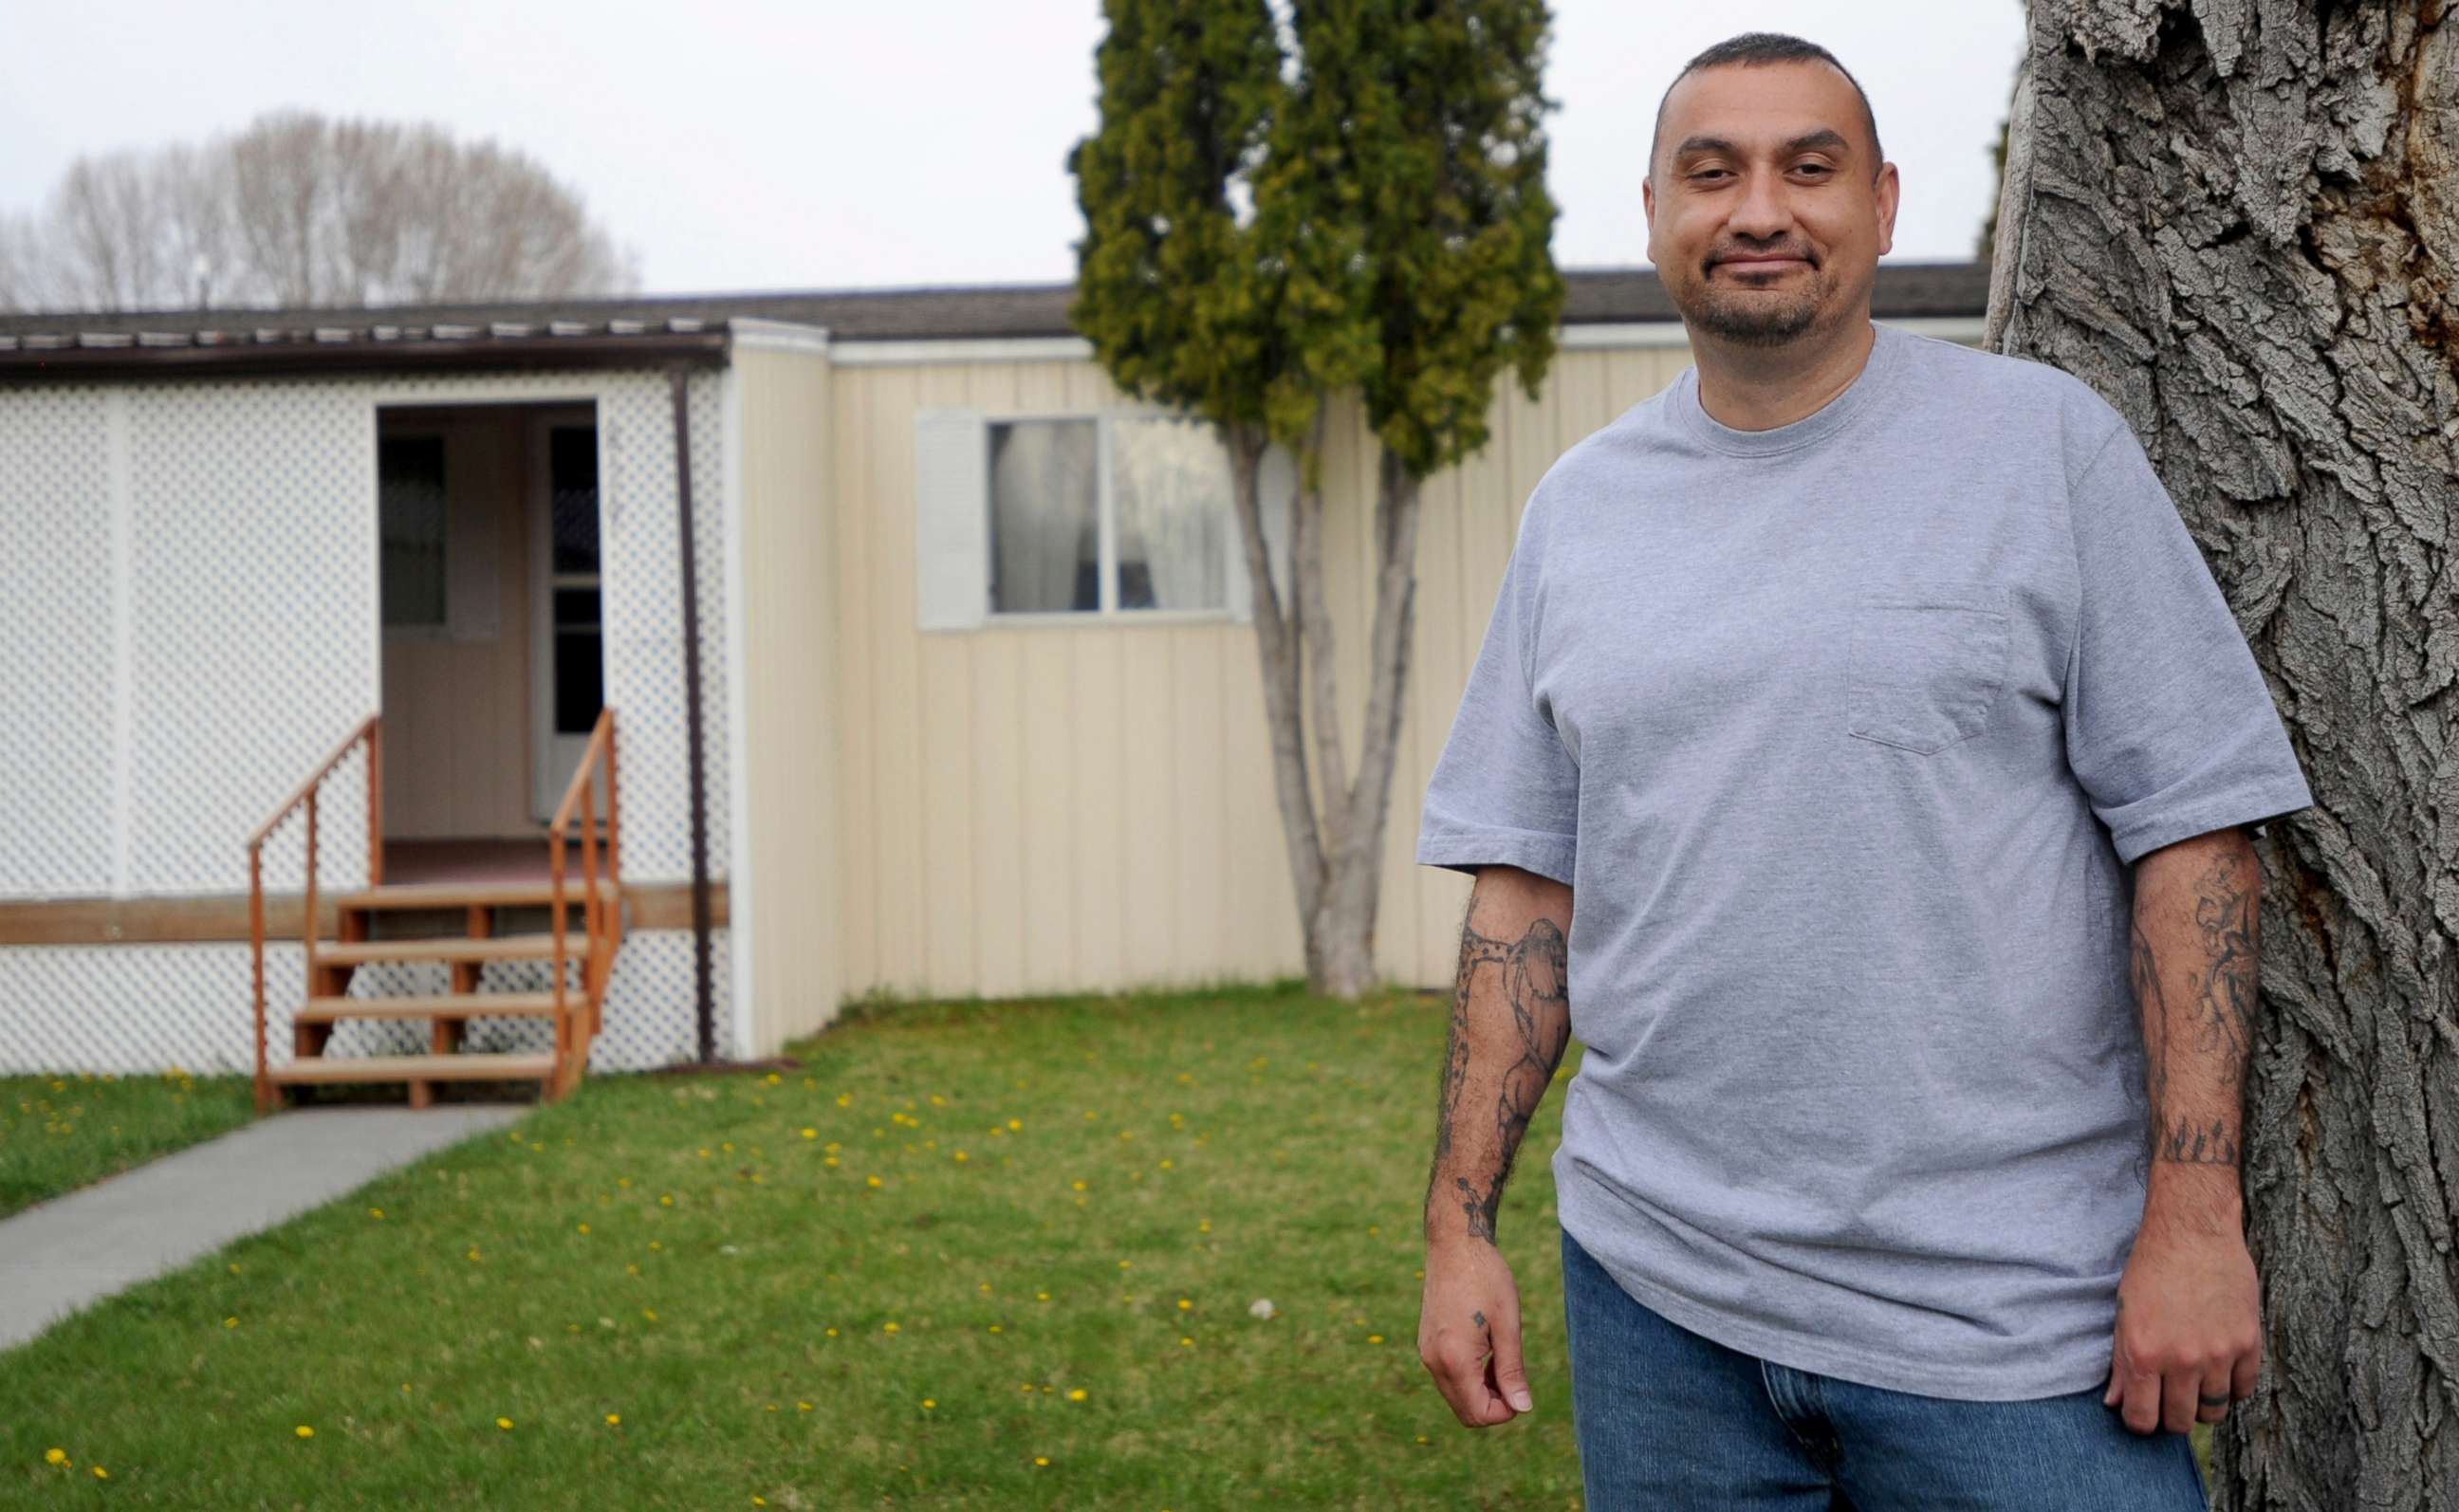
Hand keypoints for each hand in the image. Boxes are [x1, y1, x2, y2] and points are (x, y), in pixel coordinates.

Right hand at [1419, 1238, 1535, 1426]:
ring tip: (1502, 1359)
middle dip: (1494, 1405)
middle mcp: (1434, 1361)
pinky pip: (1448, 1377)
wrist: (1455, 1244)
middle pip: (1465, 1411)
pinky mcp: (1426, 1344)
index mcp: (1454, 1359)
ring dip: (1482, 1391)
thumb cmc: (1486, 1278)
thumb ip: (1512, 1370)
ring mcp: (1427, 1353)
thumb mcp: (1508, 1324)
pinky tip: (1486, 1351)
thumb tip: (1523, 1407)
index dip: (1507, 1411)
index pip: (1479, 1413)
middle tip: (1514, 1376)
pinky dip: (1469, 1377)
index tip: (1522, 1387)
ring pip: (1456, 1396)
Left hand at [2102, 1215, 2261, 1434]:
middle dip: (2171, 1417)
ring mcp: (2219, 1354)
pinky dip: (2231, 1389)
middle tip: (2169, 1399)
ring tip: (2194, 1384)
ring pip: (2214, 1411)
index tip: (2142, 1413)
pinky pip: (2243, 1390)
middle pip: (2181, 1421)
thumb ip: (2121, 1363)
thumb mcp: (2124, 1314)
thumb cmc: (2151, 1270)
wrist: (2193, 1232)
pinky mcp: (2248, 1344)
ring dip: (2202, 1404)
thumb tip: (2115, 1404)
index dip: (2140, 1422)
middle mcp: (2182, 1360)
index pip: (2143, 1419)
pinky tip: (2219, 1371)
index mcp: (2145, 1353)